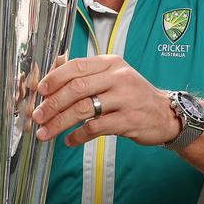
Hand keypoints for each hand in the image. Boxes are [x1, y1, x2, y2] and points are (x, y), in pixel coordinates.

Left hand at [33, 55, 180, 147]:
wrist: (166, 114)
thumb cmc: (133, 95)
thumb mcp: (113, 76)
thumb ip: (86, 71)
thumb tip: (54, 65)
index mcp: (111, 63)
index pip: (77, 66)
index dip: (54, 78)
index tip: (39, 91)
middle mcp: (118, 77)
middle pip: (76, 88)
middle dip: (52, 103)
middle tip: (37, 116)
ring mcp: (125, 99)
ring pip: (83, 109)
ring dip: (59, 122)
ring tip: (45, 132)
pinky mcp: (128, 121)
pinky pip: (95, 128)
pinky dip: (78, 136)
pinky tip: (69, 140)